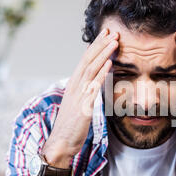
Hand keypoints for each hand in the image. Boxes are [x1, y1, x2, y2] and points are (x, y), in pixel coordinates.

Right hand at [42, 28, 118, 166]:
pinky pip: (93, 86)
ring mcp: (78, 95)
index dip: (96, 47)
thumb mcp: (79, 105)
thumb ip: (86, 93)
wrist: (60, 143)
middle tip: (112, 31)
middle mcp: (75, 86)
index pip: (85, 60)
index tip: (106, 35)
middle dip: (100, 44)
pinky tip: (110, 64)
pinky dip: (101, 73)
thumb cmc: (71, 126)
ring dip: (103, 54)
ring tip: (114, 41)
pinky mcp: (83, 106)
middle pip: (88, 60)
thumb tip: (95, 84)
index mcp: (74, 85)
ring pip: (91, 69)